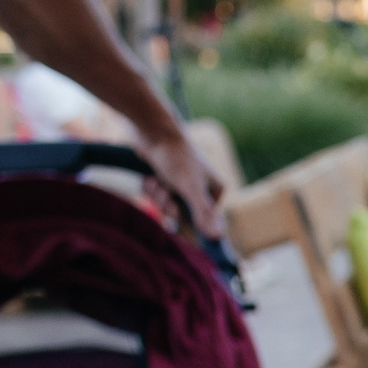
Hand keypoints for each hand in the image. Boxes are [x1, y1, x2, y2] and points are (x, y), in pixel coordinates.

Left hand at [133, 122, 225, 239]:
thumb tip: (217, 237)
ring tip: (156, 181)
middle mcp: (201, 187)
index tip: (177, 217)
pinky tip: (150, 177)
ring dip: (158, 197)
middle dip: (170, 206)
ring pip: (168, 205)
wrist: (153, 130)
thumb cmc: (176, 157)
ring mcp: (182, 182)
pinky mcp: (165, 177)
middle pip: (184, 214)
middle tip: (166, 194)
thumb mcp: (191, 188)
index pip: (204, 220)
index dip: (188, 220)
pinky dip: (151, 189)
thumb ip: (203, 213)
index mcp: (215, 189)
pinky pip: (158, 195)